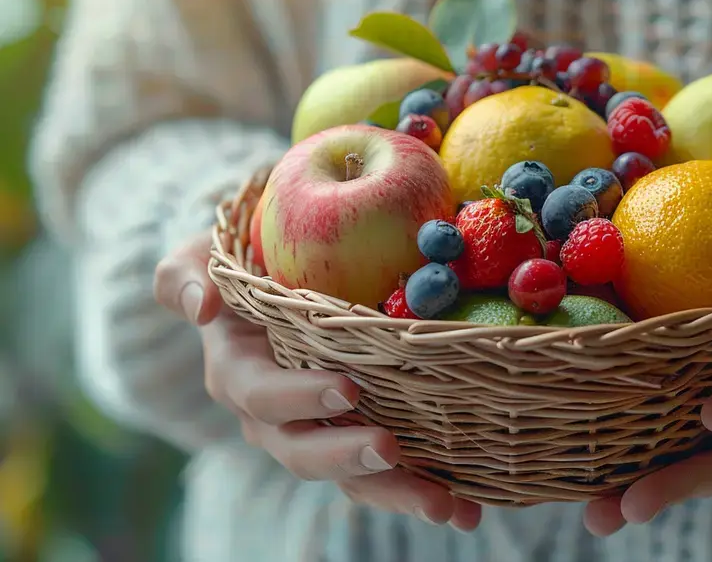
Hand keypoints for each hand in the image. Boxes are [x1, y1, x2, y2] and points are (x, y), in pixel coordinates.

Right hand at [154, 232, 481, 531]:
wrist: (271, 281)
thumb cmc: (239, 263)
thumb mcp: (200, 257)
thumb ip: (186, 275)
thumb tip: (200, 305)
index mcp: (237, 375)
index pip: (262, 394)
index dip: (299, 396)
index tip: (348, 388)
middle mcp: (273, 418)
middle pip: (305, 451)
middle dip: (349, 457)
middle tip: (392, 450)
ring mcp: (318, 434)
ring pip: (352, 477)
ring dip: (399, 494)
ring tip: (450, 508)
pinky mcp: (357, 439)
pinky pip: (386, 474)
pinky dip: (427, 491)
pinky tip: (470, 510)